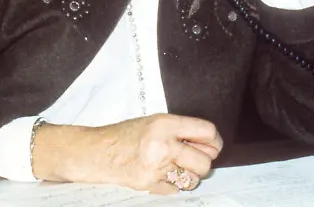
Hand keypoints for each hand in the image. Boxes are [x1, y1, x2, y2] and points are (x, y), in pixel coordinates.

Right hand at [31, 113, 222, 193]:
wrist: (98, 152)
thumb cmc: (125, 136)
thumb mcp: (154, 122)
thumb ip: (181, 131)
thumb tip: (210, 144)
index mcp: (165, 124)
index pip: (207, 132)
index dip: (215, 141)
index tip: (214, 145)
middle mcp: (163, 144)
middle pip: (204, 161)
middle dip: (202, 163)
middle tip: (192, 159)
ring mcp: (157, 166)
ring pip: (192, 178)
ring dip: (188, 176)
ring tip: (174, 168)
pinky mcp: (151, 183)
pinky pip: (176, 189)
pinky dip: (171, 185)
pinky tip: (160, 175)